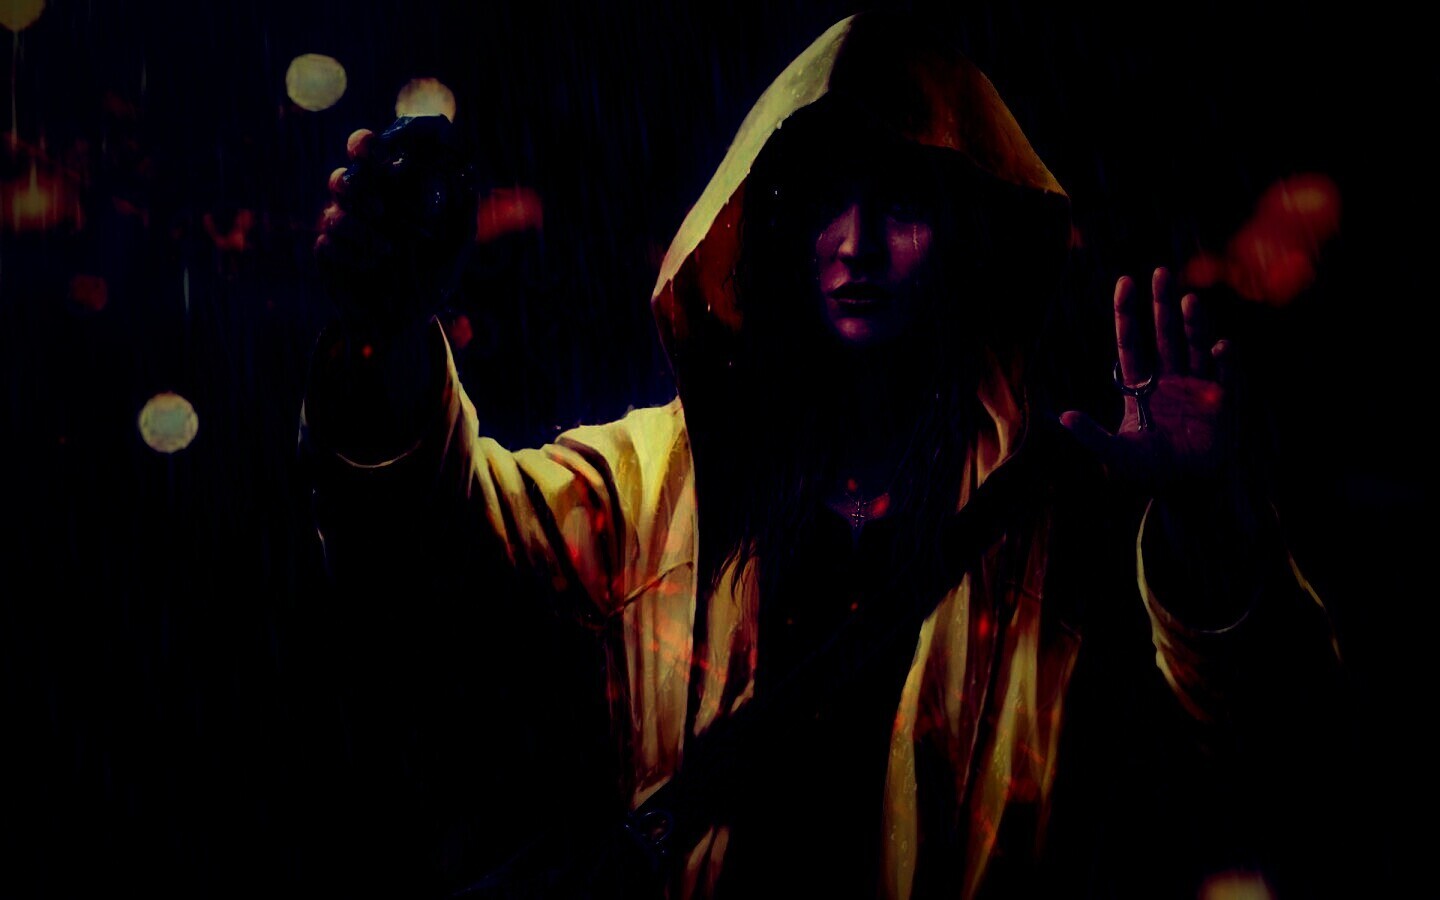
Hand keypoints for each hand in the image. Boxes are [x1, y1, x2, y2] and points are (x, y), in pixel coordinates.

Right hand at [314, 115, 478, 337]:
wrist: (400, 327)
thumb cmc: (427, 285)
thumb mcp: (454, 253)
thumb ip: (463, 216)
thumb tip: (468, 176)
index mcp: (393, 194)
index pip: (380, 154)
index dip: (375, 143)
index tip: (388, 148)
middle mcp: (365, 204)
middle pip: (348, 170)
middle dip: (358, 169)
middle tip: (376, 189)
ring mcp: (343, 226)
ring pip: (336, 205)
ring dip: (360, 226)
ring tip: (386, 249)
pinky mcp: (327, 252)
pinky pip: (328, 241)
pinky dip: (351, 253)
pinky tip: (370, 266)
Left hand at [1061, 267, 1236, 496]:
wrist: (1185, 491)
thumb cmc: (1149, 472)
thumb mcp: (1115, 453)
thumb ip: (1091, 435)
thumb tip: (1062, 417)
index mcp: (1141, 386)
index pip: (1132, 343)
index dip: (1128, 314)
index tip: (1125, 282)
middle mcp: (1169, 380)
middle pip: (1165, 334)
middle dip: (1162, 305)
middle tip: (1161, 272)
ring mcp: (1196, 388)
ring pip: (1195, 346)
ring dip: (1194, 324)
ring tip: (1188, 300)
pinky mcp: (1221, 402)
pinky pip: (1225, 375)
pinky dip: (1225, 360)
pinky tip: (1220, 347)